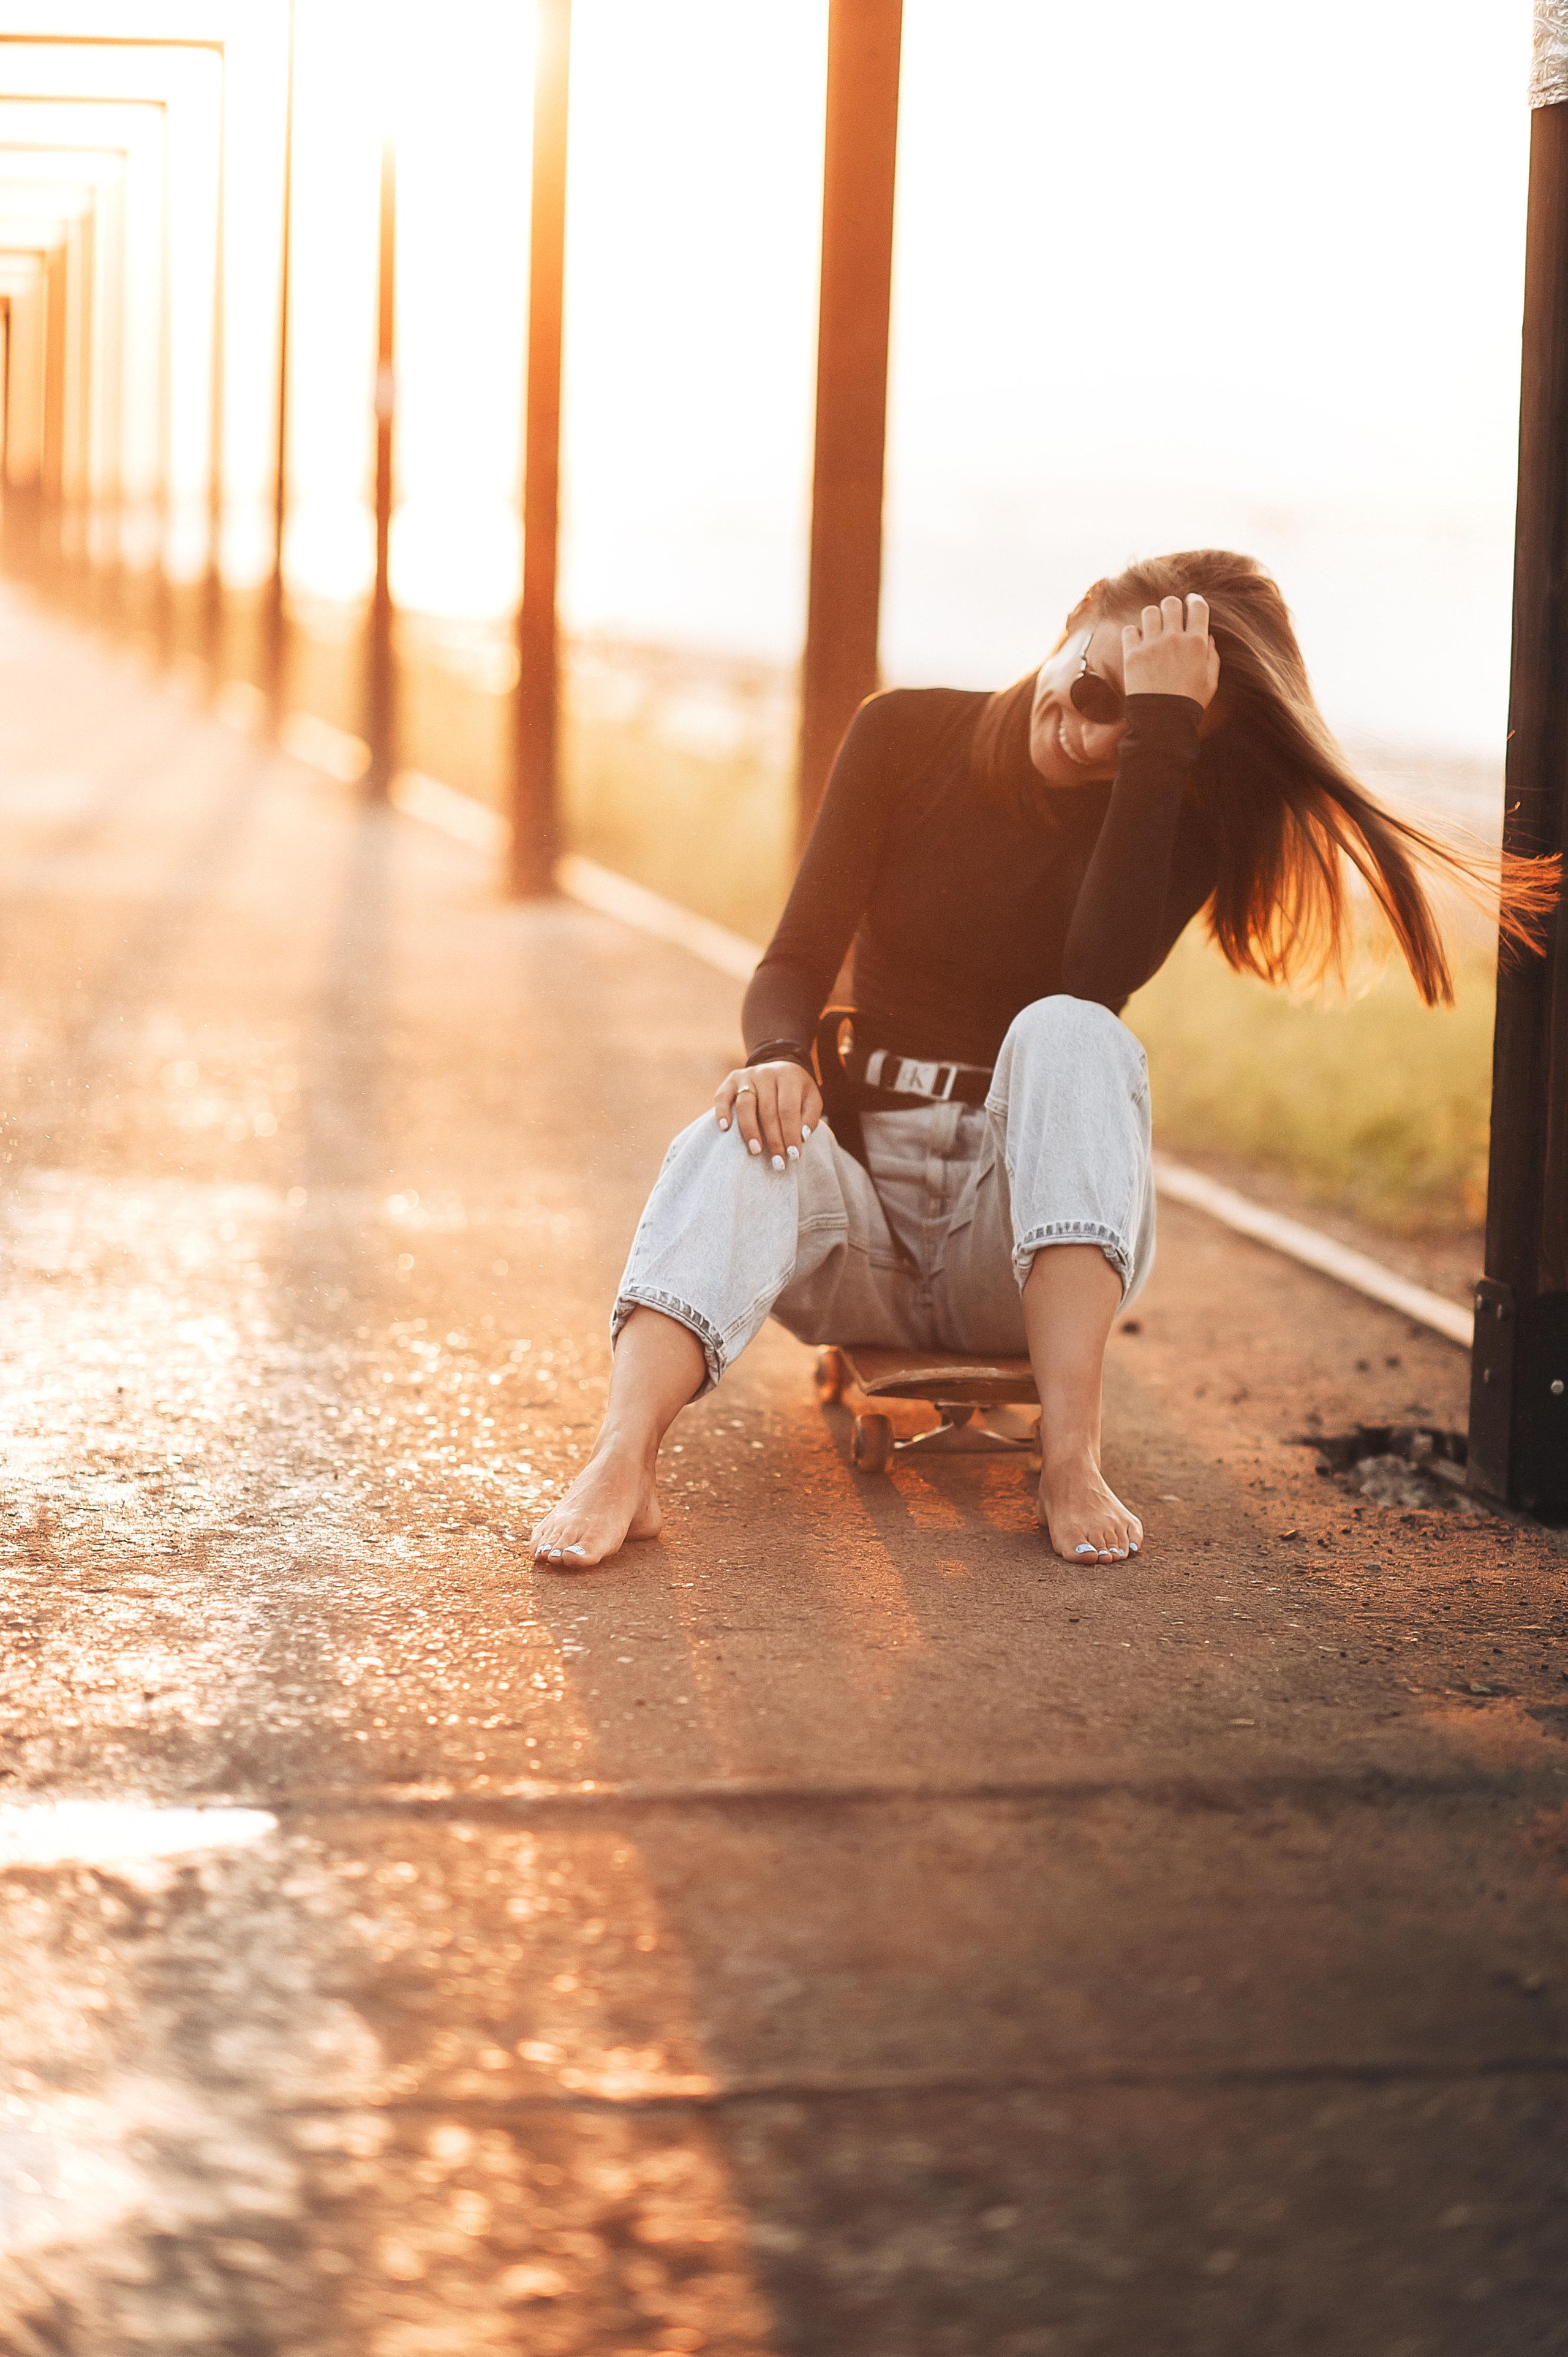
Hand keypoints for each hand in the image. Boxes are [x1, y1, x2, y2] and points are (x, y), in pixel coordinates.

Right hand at [714, 1059, 822, 1168]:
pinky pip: (722, 1096)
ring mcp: (747, 1076)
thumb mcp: (811, 1098)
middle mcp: (766, 1074)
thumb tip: (801, 1137)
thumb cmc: (797, 1090)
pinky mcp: (731, 1080)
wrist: (779, 1066)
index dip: (790, 1133)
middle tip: (777, 1162)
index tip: (793, 1156)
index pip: (788, 1109)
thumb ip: (810, 1117)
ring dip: (749, 1130)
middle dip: (773, 1139)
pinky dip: (722, 1111)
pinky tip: (724, 1128)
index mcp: (789, 1077)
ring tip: (756, 1151)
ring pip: (745, 1105)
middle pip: (767, 1111)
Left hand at [1121, 593, 1219, 708]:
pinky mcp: (1132, 654)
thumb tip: (1207, 637)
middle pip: (1170, 603)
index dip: (1194, 600)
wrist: (1162, 721)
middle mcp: (1175, 639)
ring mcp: (1152, 645)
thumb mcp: (1211, 681)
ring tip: (1153, 630)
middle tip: (1170, 617)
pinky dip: (1133, 633)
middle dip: (1171, 607)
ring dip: (1152, 618)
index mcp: (1197, 643)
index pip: (1198, 607)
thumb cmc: (1190, 703)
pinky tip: (1138, 643)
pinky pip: (1129, 630)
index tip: (1190, 602)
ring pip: (1149, 612)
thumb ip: (1212, 656)